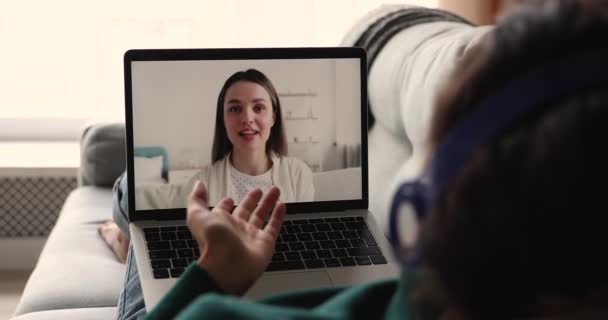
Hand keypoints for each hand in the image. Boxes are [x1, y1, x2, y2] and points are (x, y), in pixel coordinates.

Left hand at [186, 181, 285, 295]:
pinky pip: (273, 226)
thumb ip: (196, 199)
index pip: (223, 212)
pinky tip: (282, 205)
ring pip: (261, 216)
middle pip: (246, 211)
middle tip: (258, 190)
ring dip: (268, 202)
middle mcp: (235, 231)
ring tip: (274, 190)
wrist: (227, 265)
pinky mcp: (265, 243)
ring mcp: (251, 237)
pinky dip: (278, 215)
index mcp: (219, 224)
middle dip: (251, 200)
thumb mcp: (197, 215)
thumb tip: (198, 185)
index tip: (230, 198)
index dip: (226, 204)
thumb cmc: (211, 242)